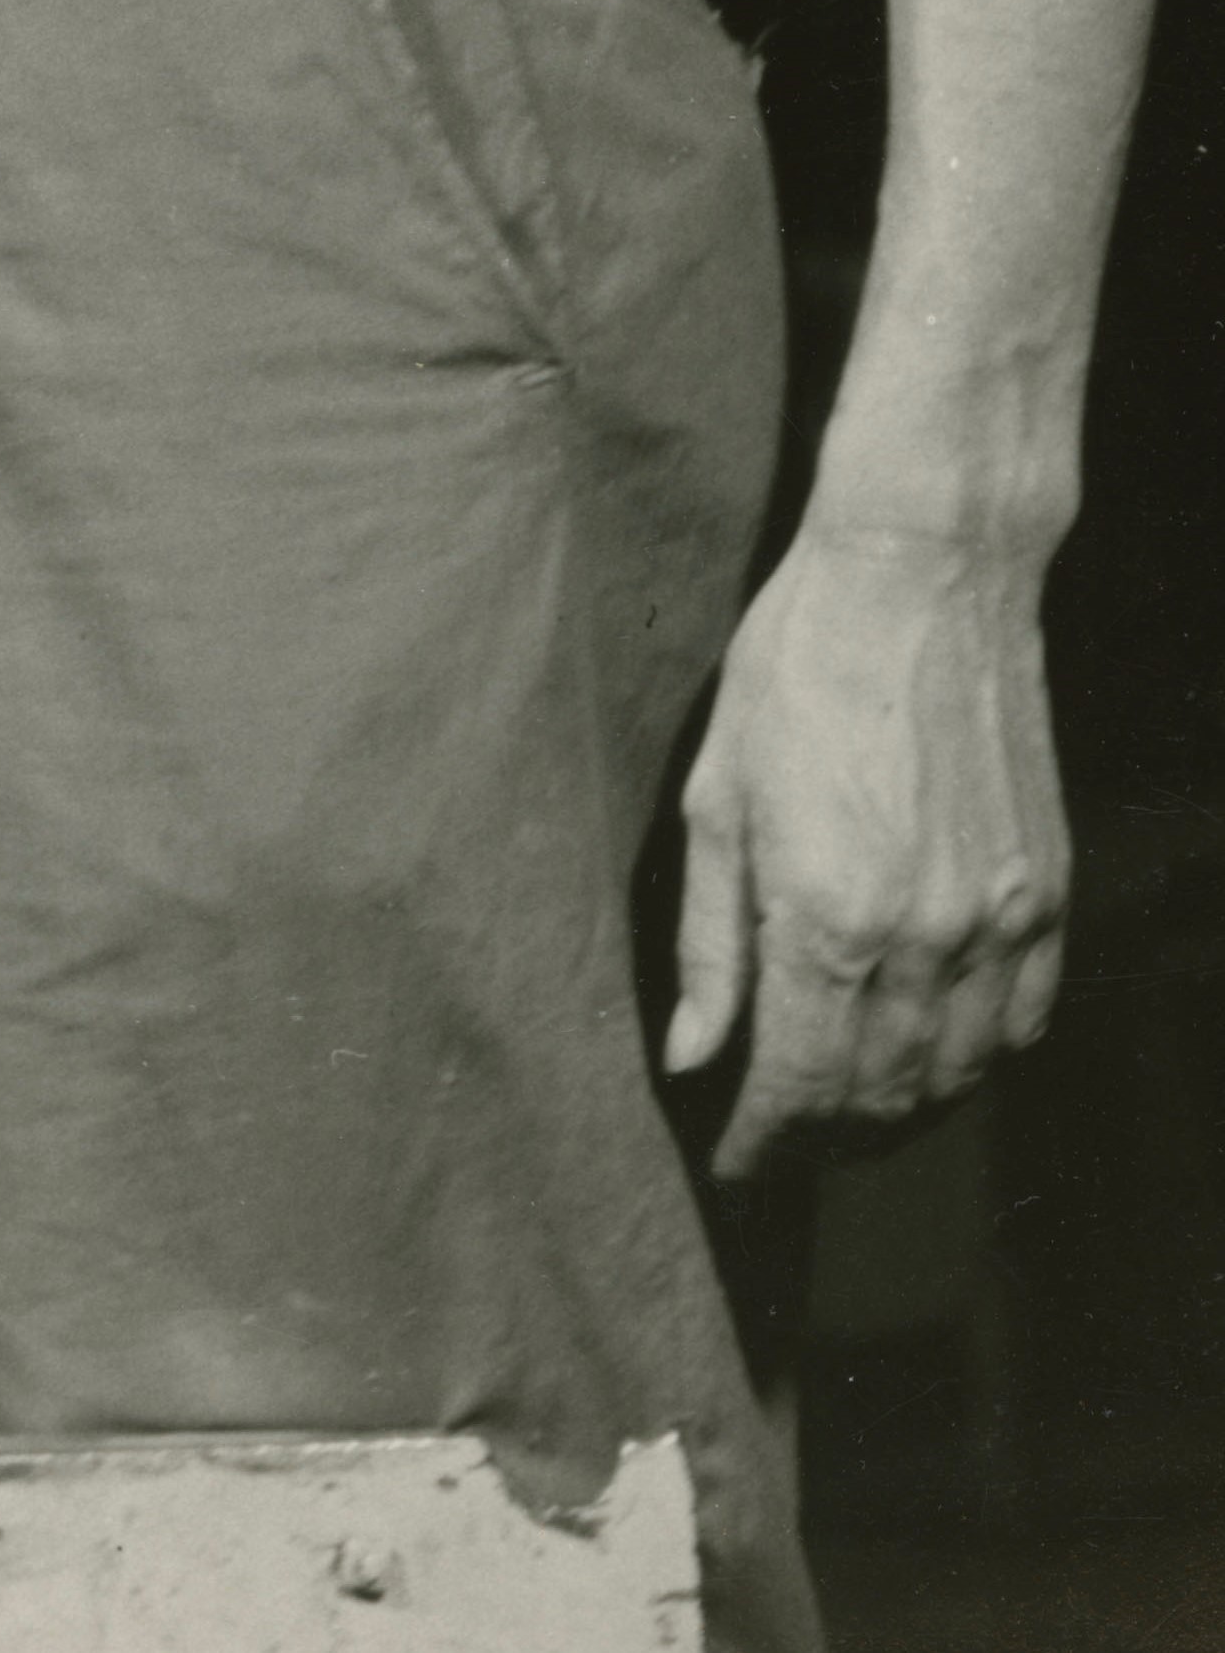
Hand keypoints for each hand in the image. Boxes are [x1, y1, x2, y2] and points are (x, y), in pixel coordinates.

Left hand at [666, 518, 1069, 1178]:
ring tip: (838, 1118)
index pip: (799, 1085)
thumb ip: (711, 941)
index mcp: (829, 916)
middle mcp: (928, 938)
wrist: (924, 581)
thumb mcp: (718, 796)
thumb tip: (694, 1056)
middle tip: (773, 1143)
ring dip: (896, 1117)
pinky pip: (1022, 1025)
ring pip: (957, 1076)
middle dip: (821, 1139)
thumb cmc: (796, 670)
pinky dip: (975, 1068)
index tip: (729, 1162)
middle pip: (879, 1096)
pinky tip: (931, 1064)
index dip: (761, 1142)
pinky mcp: (1049, 896)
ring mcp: (1003, 921)